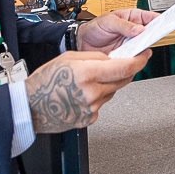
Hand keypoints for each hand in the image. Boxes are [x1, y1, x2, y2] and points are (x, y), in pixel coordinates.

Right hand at [24, 49, 150, 132]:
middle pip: (123, 80)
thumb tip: (114, 58)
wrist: (30, 107)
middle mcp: (91, 92)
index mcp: (87, 73)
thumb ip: (95, 57)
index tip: (144, 55)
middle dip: (126, 70)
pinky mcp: (89, 118)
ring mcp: (91, 108)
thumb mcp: (69, 58)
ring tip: (89, 80)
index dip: (139, 60)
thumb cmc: (44, 82)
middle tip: (122, 62)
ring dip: (108, 83)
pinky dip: (98, 96)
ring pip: (112, 91)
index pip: (125, 67)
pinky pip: (102, 103)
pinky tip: (83, 93)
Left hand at [76, 8, 158, 53]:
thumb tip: (138, 29)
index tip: (166, 22)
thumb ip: (123, 25)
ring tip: (141, 47)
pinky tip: (132, 56)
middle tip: (154, 37)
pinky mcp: (126, 55)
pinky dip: (136, 58)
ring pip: (144, 46)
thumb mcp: (108, 22)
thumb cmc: (94, 28)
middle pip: (150, 33)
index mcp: (132, 17)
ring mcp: (131, 43)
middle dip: (153, 35)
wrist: (82, 43)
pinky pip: (135, 57)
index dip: (159, 19)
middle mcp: (134, 31)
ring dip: (143, 48)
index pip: (150, 17)